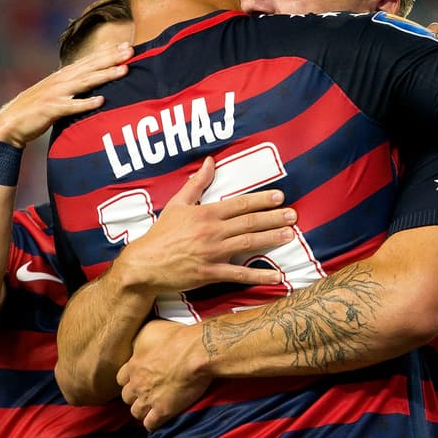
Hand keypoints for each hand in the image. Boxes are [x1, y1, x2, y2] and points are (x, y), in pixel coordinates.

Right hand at [0, 40, 133, 145]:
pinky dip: (86, 103)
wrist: (10, 122)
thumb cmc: (36, 109)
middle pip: (91, 66)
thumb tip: (92, 82)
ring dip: (105, 75)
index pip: (89, 60)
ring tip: (123, 70)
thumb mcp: (56, 92)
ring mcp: (56, 93)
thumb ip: (73, 86)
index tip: (127, 45)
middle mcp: (61, 80)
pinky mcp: (51, 109)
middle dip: (112, 58)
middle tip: (131, 50)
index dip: (108, 52)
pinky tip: (101, 101)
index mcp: (63, 76)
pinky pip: (71, 106)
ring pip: (85, 82)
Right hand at [114, 156, 297, 293]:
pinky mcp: (210, 273)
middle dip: (273, 218)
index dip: (261, 200)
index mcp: (205, 213)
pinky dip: (258, 275)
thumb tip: (210, 161)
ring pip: (248, 244)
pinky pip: (239, 274)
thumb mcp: (177, 204)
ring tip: (290, 235)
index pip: (239, 204)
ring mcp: (213, 253)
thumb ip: (196, 183)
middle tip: (293, 215)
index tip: (279, 197)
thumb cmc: (161, 234)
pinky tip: (276, 276)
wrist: (144, 264)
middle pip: (249, 222)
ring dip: (271, 239)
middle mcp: (212, 232)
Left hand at [118, 320, 210, 430]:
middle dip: (135, 396)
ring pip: (136, 412)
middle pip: (127, 397)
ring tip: (152, 408)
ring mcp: (148, 399)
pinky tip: (159, 419)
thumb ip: (140, 340)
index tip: (138, 379)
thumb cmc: (177, 337)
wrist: (197, 352)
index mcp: (133, 365)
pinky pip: (150, 424)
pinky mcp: (163, 411)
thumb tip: (138, 343)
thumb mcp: (151, 329)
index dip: (130, 380)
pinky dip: (153, 423)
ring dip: (143, 410)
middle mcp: (137, 384)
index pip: (120, 379)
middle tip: (146, 394)